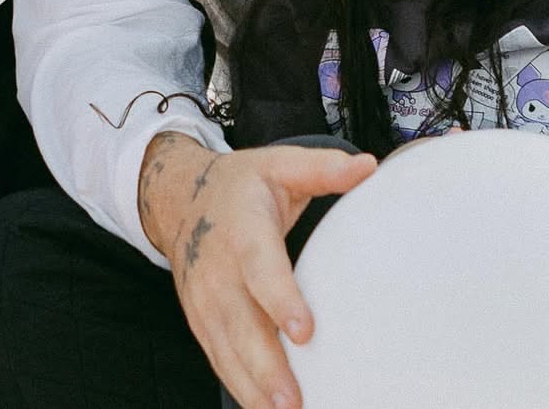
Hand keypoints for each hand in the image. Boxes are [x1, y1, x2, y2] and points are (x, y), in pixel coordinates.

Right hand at [139, 133, 375, 408]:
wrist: (180, 198)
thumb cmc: (241, 186)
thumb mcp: (279, 164)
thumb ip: (322, 168)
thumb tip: (368, 166)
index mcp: (242, 226)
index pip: (259, 265)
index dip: (279, 298)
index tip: (304, 330)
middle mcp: (217, 267)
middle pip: (239, 321)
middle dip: (265, 365)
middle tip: (294, 400)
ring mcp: (204, 298)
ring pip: (226, 348)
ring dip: (253, 387)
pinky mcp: (200, 320)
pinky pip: (219, 359)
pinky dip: (240, 389)